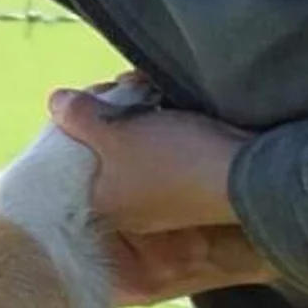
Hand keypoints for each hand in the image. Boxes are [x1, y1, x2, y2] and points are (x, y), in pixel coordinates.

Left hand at [47, 79, 279, 305]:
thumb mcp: (119, 132)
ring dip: (132, 121)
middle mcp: (127, 217)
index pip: (69, 172)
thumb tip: (54, 103)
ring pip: (129, 155)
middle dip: (104, 122)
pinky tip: (159, 103)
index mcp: (104, 211)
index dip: (75, 130)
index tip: (85, 102)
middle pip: (99, 162)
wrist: (252, 175)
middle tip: (113, 90)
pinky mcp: (186, 192)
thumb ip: (82, 118)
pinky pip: (157, 156)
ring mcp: (158, 208)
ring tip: (137, 90)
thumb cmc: (176, 162)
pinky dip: (156, 129)